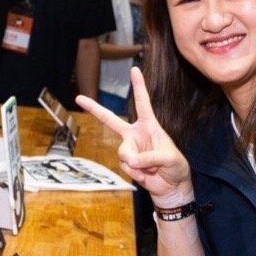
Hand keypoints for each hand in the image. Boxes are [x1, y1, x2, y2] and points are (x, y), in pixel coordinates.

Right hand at [76, 68, 193, 207]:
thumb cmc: (175, 167)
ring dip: (137, 163)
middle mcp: (135, 134)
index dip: (138, 86)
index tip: (134, 69)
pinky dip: (136, 173)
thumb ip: (150, 157)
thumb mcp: (169, 158)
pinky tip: (146, 175)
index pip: (143, 102)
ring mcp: (129, 149)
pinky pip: (125, 166)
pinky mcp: (127, 163)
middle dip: (94, 109)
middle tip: (79, 98)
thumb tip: (130, 161)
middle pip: (111, 120)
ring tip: (150, 168)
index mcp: (149, 125)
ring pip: (123, 153)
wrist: (171, 186)